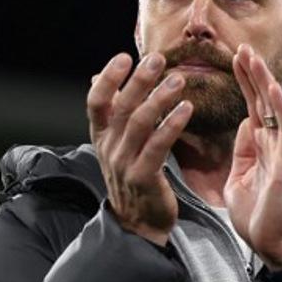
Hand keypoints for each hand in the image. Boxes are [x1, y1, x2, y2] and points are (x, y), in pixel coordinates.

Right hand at [86, 52, 193, 245]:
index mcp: (101, 137)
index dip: (107, 78)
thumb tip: (94, 77)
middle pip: (121, 107)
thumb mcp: (115, 144)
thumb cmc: (132, 178)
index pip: (96, 102)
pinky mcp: (143, 177)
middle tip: (158, 59)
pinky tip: (187, 108)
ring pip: (140, 123)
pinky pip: (158, 145)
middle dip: (139, 80)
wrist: (138, 225)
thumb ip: (110, 113)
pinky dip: (172, 124)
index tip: (124, 57)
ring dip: (160, 98)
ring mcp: (124, 163)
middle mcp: (108, 148)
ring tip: (178, 79)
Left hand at [224, 44, 281, 269]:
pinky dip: (278, 106)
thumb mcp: (239, 179)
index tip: (234, 60)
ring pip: (274, 107)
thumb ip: (241, 153)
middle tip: (241, 47)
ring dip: (263, 81)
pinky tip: (269, 86)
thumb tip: (243, 127)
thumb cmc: (257, 217)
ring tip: (251, 57)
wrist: (271, 245)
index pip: (253, 108)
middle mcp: (274, 144)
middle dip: (252, 74)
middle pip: (263, 101)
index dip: (244, 83)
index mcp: (261, 148)